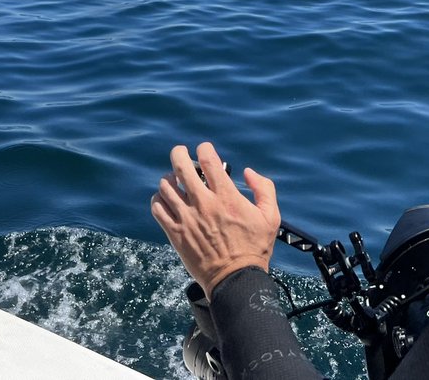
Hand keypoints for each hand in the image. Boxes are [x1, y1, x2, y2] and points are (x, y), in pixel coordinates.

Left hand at [150, 141, 281, 297]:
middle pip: (181, 167)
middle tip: (181, 152)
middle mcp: (203, 203)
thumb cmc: (255, 248)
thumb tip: (248, 172)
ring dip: (169, 178)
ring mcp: (186, 218)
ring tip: (174, 179)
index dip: (204, 149)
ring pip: (166, 186)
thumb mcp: (271, 216)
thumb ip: (264, 188)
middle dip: (179, 153)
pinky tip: (166, 200)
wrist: (235, 279)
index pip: (208, 160)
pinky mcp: (175, 233)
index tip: (205, 150)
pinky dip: (159, 199)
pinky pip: (157, 208)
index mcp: (226, 196)